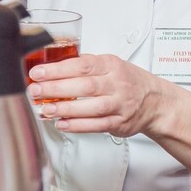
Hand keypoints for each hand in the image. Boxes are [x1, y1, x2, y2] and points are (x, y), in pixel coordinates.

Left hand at [27, 54, 172, 137]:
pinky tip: (62, 124)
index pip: (82, 65)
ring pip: (91, 107)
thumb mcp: (111, 65)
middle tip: (35, 90)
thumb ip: (86, 66)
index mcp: (112, 65)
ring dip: (65, 109)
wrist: (155, 101)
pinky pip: (97, 125)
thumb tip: (52, 70)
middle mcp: (117, 84)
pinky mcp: (120, 122)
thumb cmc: (128, 81)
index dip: (57, 69)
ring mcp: (120, 104)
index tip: (38, 73)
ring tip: (45, 109)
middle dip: (56, 88)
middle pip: (84, 85)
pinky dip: (78, 125)